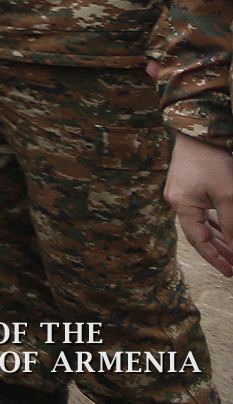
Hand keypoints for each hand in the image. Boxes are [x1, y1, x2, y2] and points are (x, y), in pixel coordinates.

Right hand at [165, 132, 232, 276]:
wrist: (199, 132)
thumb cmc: (212, 161)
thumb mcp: (227, 196)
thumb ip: (231, 223)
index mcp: (182, 206)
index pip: (199, 240)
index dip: (215, 257)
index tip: (230, 271)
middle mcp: (177, 201)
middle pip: (198, 234)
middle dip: (218, 250)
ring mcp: (180, 193)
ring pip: (200, 223)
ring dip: (217, 237)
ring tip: (232, 251)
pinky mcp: (187, 186)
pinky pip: (200, 211)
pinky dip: (213, 223)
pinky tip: (223, 229)